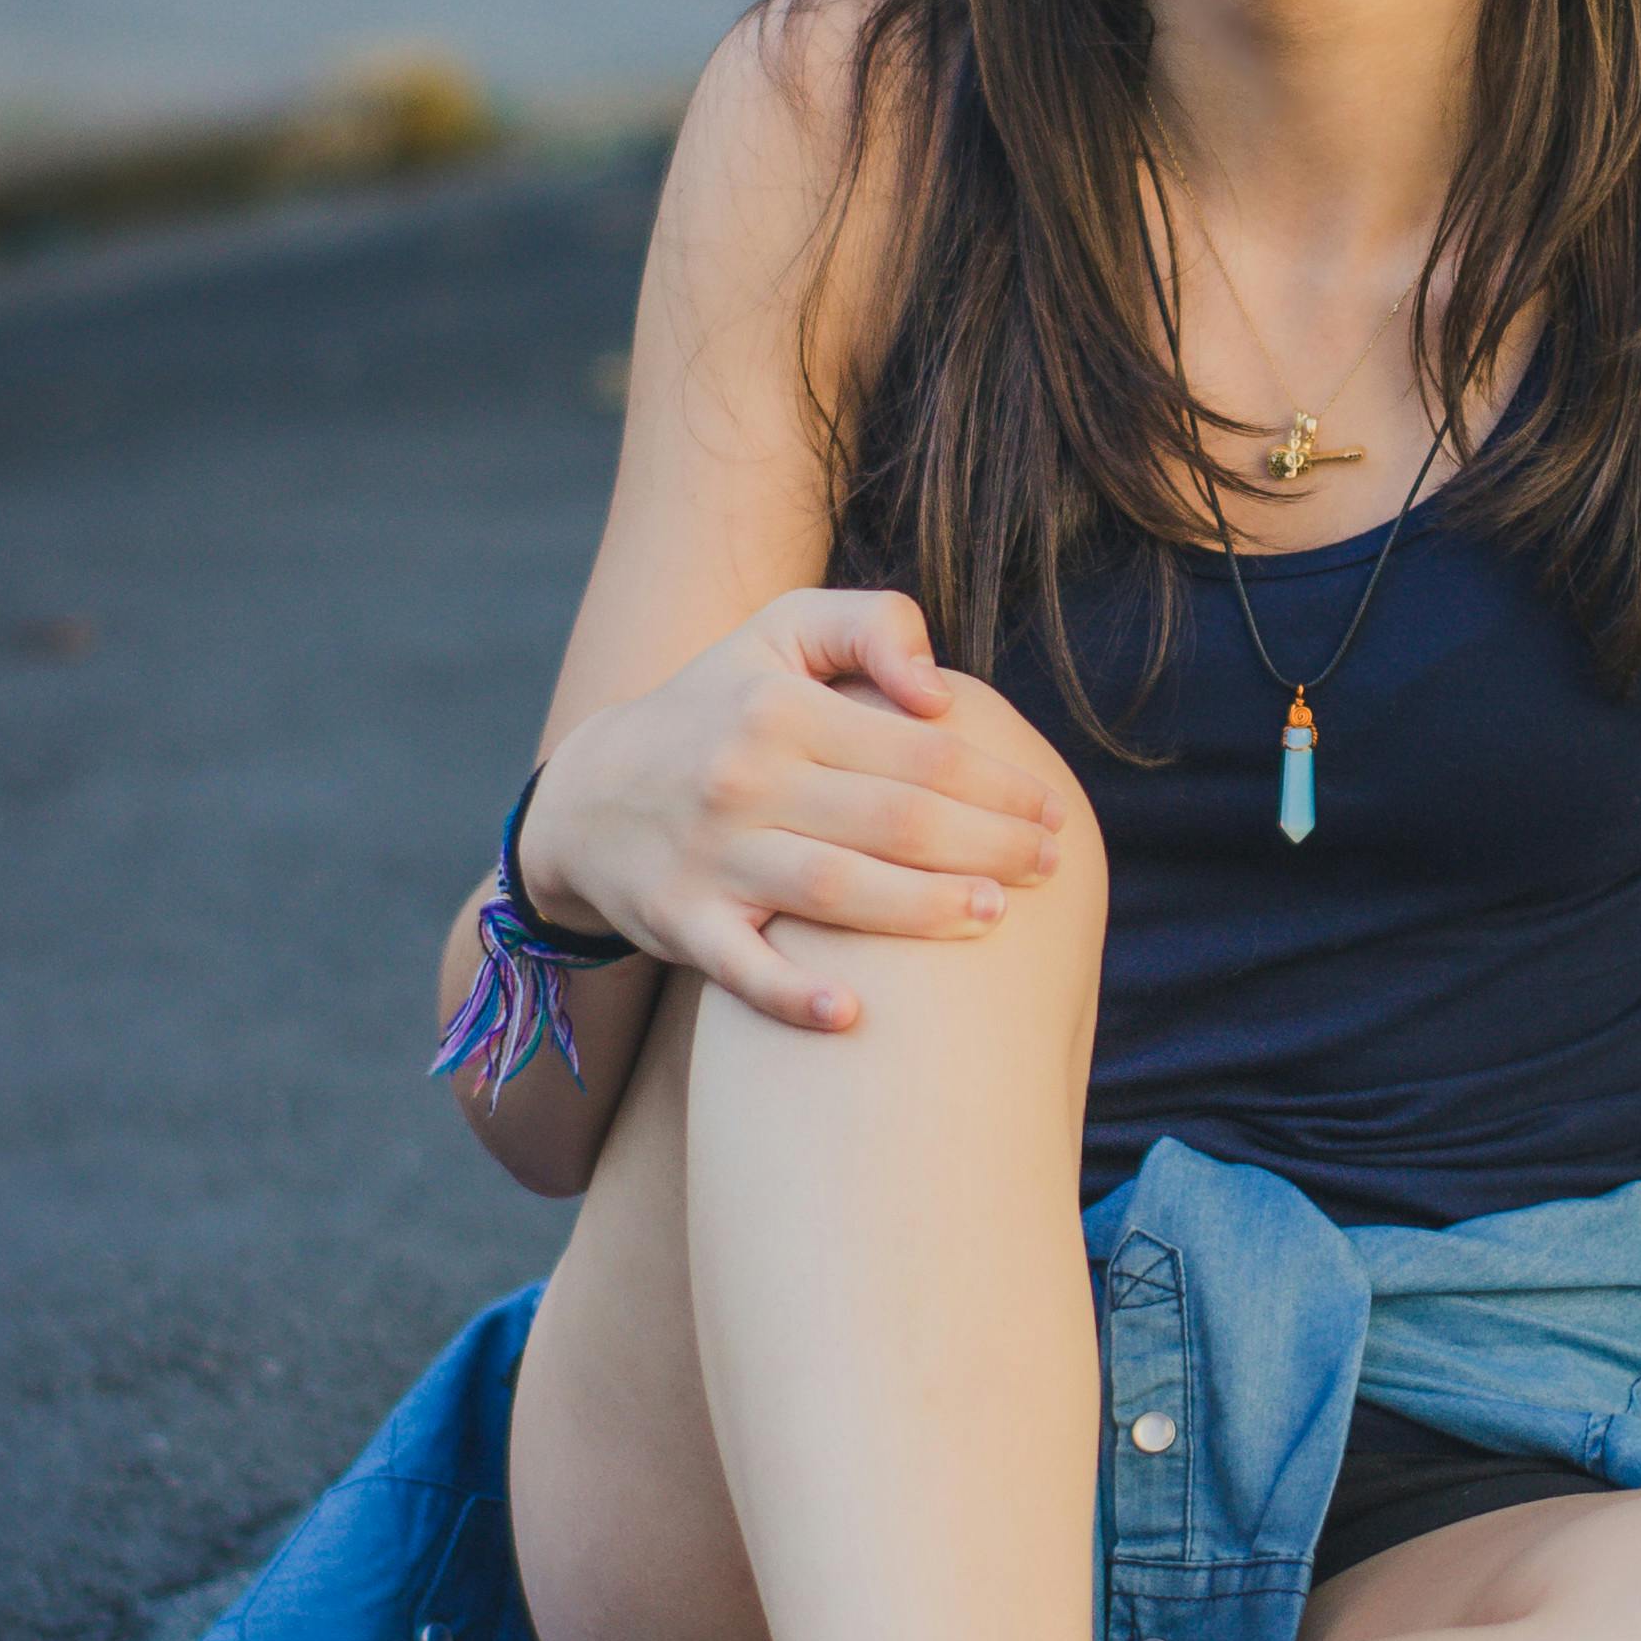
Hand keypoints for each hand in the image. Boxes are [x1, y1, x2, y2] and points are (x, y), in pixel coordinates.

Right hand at [514, 589, 1066, 1032]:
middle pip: (892, 819)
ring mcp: (711, 856)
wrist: (589, 798)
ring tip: (992, 916)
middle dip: (985, 845)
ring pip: (833, 890)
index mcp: (780, 708)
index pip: (917, 749)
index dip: (997, 782)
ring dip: (920, 909)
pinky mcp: (682, 924)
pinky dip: (792, 995)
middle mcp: (744, 779)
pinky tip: (852, 1015)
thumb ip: (870, 625)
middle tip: (1049, 866)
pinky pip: (741, 969)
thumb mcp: (779, 634)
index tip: (1051, 809)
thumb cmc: (717, 708)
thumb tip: (939, 689)